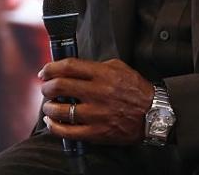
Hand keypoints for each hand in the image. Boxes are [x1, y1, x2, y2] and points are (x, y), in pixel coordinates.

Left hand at [39, 57, 153, 143]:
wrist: (154, 114)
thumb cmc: (136, 90)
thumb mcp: (119, 67)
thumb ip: (97, 66)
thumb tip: (74, 68)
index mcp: (102, 74)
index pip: (68, 66)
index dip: (51, 68)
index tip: (44, 71)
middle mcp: (97, 93)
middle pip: (60, 86)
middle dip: (46, 86)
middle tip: (45, 87)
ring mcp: (96, 114)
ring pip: (61, 110)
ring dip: (48, 107)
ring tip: (48, 106)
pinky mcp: (97, 132)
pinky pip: (68, 132)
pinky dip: (54, 127)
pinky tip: (51, 122)